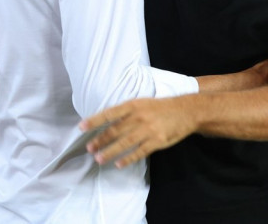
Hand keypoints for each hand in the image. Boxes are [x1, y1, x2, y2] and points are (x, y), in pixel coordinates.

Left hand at [79, 96, 196, 168]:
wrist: (186, 111)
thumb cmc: (161, 107)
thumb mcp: (142, 103)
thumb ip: (126, 112)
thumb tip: (107, 122)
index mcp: (133, 105)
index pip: (109, 113)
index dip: (94, 120)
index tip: (81, 127)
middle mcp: (139, 117)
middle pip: (115, 130)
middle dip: (100, 140)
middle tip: (89, 148)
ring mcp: (148, 130)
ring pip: (124, 143)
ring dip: (110, 152)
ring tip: (99, 159)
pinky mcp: (156, 141)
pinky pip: (139, 152)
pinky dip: (127, 159)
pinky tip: (118, 164)